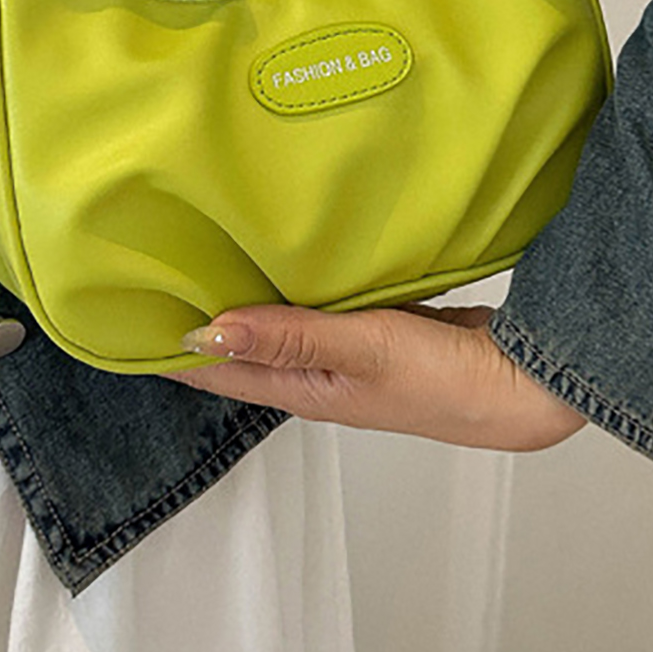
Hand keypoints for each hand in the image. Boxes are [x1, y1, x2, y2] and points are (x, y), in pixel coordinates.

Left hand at [154, 302, 587, 451]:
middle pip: (246, 351)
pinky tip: (290, 261)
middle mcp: (321, 378)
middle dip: (203, 324)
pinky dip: (297, 291)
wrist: (526, 388)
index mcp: (308, 390)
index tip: (126, 323)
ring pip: (283, 328)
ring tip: (209, 262)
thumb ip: (290, 337)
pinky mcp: (382, 335)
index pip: (221, 373)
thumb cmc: (446, 382)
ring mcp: (352, 358)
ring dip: (249, 305)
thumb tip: (208, 332)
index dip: (174, 353)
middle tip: (157, 279)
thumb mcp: (363, 353)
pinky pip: (323, 311)